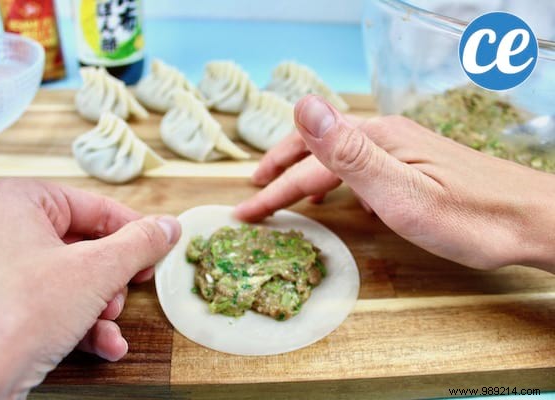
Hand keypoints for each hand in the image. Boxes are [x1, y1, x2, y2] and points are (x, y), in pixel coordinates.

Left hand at [0, 179, 180, 398]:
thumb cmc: (9, 315)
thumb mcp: (94, 271)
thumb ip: (139, 244)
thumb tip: (168, 227)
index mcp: (22, 203)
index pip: (96, 207)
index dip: (133, 231)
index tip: (159, 248)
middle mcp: (8, 232)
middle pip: (87, 247)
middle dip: (113, 280)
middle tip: (129, 290)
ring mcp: (4, 274)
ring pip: (75, 282)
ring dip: (103, 308)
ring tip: (110, 324)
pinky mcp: (5, 312)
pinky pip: (55, 308)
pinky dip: (83, 328)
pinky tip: (105, 346)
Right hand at [235, 95, 554, 272]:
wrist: (531, 221)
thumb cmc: (469, 217)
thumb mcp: (400, 191)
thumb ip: (348, 152)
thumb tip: (304, 104)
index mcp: (377, 139)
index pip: (309, 163)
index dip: (273, 189)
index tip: (245, 213)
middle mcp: (387, 137)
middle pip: (321, 150)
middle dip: (281, 171)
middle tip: (255, 193)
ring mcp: (403, 150)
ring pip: (341, 158)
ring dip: (307, 174)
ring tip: (287, 194)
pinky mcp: (417, 165)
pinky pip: (364, 168)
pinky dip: (340, 182)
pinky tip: (345, 199)